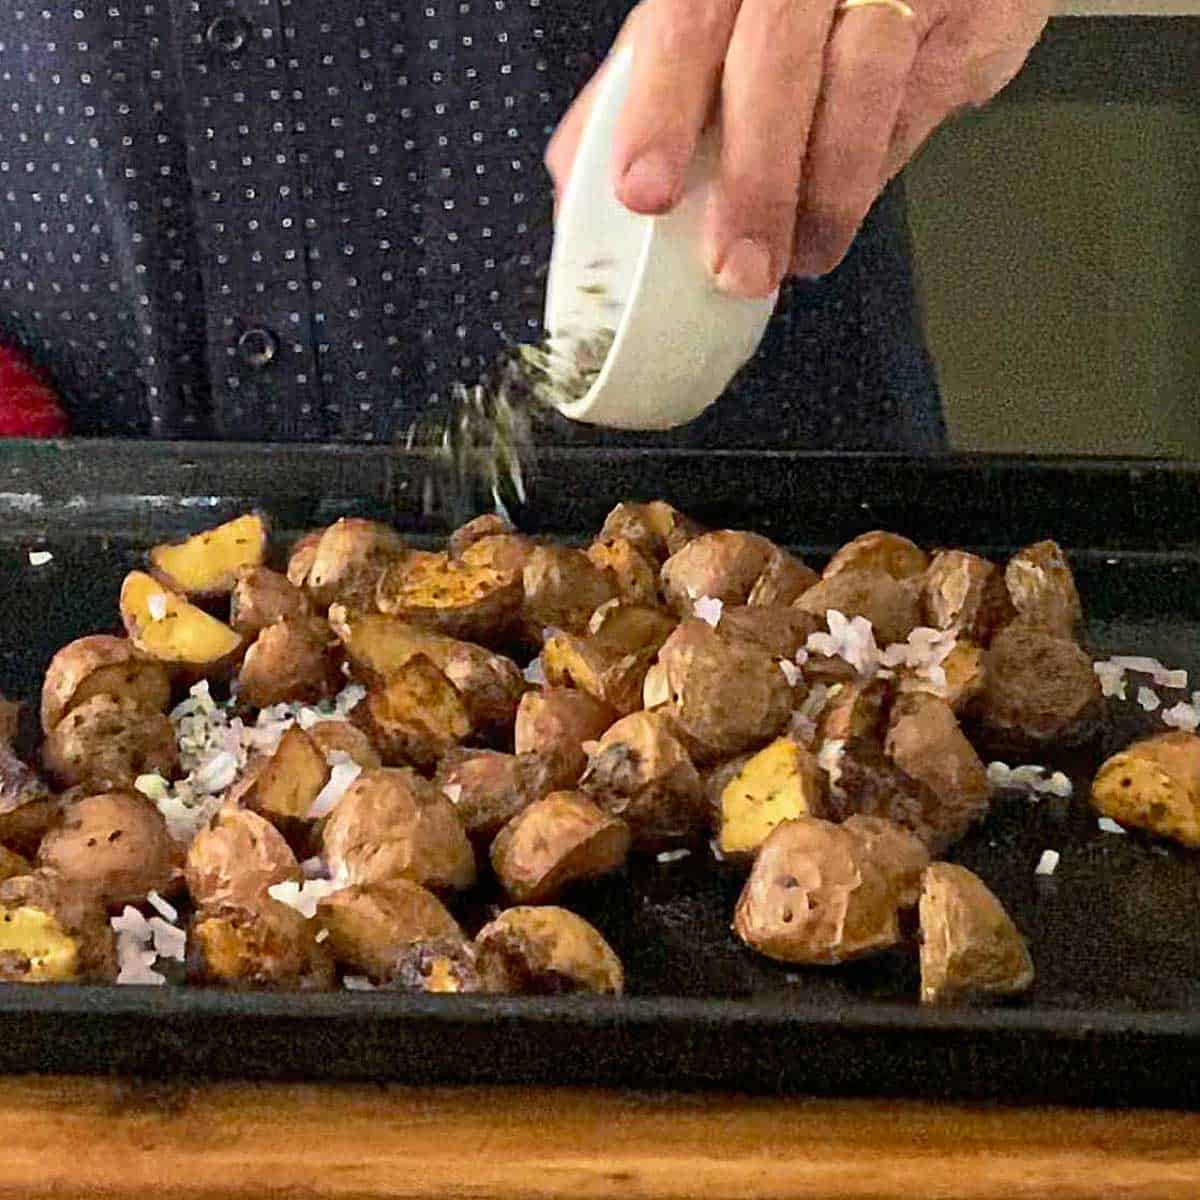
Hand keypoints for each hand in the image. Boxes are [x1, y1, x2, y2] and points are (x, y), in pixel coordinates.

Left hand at [545, 0, 1050, 296]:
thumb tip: (574, 181)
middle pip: (773, 56)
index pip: (684, 19)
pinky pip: (916, 102)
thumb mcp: (709, 18)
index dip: (659, 109)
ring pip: (859, 81)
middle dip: (753, 179)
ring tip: (799, 259)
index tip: (644, 193)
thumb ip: (642, 85)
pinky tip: (843, 214)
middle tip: (736, 269)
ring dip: (824, 194)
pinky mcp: (966, 14)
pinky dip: (872, 172)